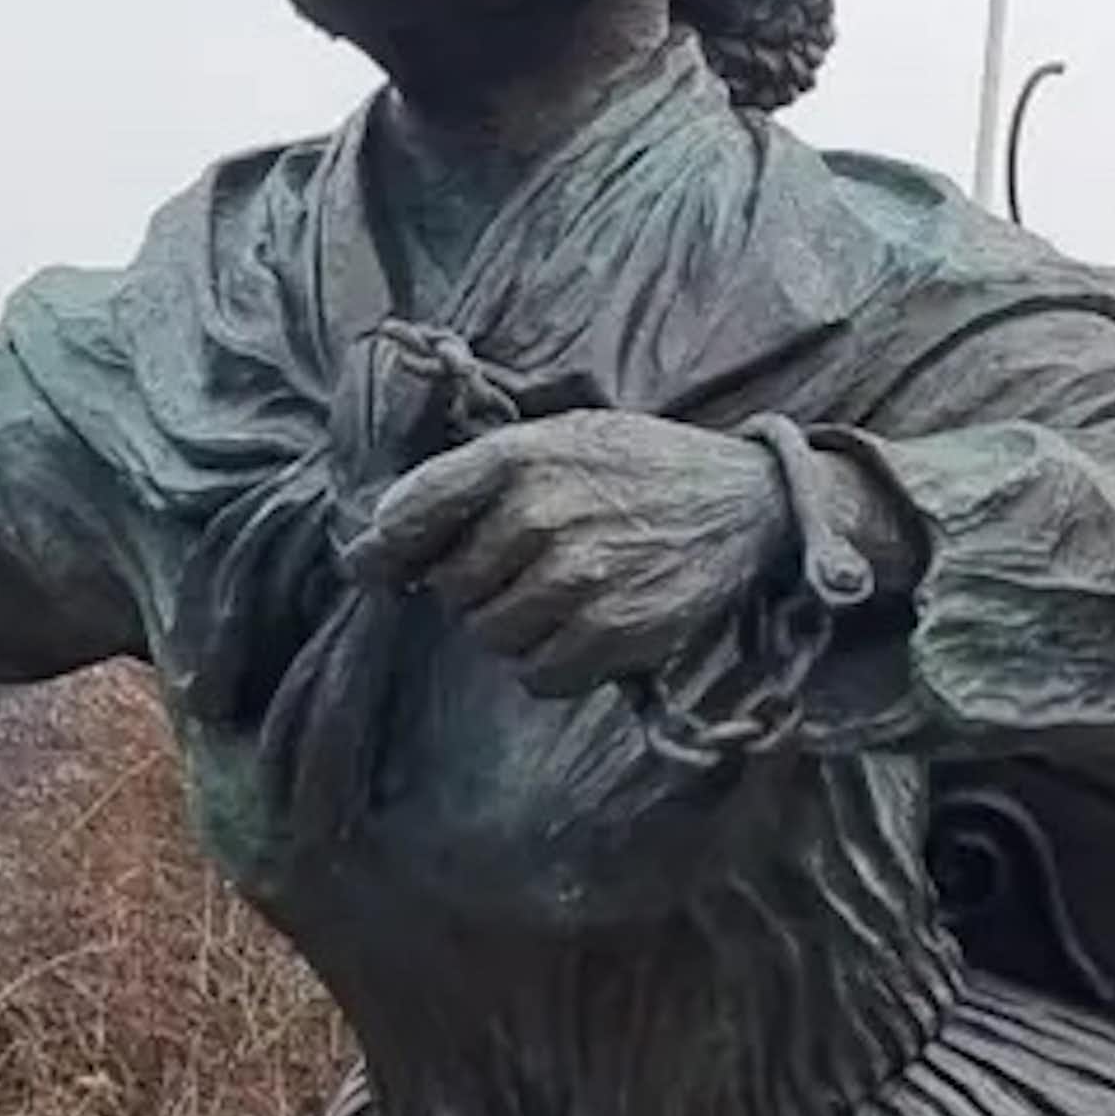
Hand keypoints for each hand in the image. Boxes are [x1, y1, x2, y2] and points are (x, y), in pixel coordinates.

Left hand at [341, 411, 792, 697]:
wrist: (745, 500)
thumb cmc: (638, 468)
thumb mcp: (556, 439)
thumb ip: (469, 482)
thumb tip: (369, 552)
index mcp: (516, 457)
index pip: (408, 514)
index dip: (382, 551)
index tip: (377, 570)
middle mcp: (538, 514)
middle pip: (448, 589)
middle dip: (473, 589)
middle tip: (523, 571)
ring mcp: (576, 575)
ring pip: (489, 637)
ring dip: (513, 630)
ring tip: (560, 597)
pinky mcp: (613, 629)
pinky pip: (537, 676)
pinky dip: (550, 665)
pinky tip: (583, 631)